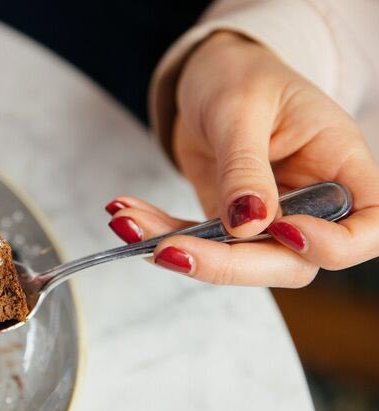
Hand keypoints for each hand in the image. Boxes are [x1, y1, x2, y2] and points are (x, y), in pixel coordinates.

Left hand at [107, 31, 378, 287]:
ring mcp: (270, 218)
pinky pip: (199, 243)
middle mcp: (311, 201)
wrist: (208, 76)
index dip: (332, 245)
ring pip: (238, 262)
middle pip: (294, 262)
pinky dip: (160, 233)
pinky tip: (126, 214)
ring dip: (179, 249)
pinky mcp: (229, 223)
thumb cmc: (241, 76)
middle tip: (169, 250)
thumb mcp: (243, 109)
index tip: (278, 228)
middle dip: (228, 264)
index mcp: (341, 164)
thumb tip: (249, 226)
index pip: (369, 228)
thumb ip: (246, 166)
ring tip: (126, 220)